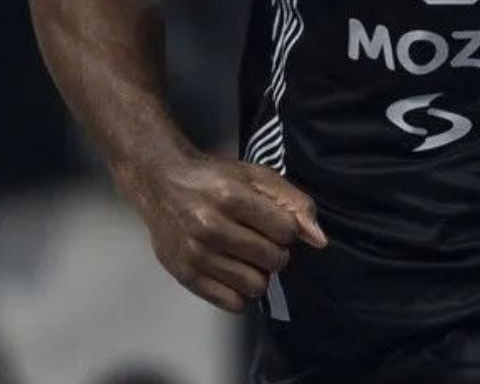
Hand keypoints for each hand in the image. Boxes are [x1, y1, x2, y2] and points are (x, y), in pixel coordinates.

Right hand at [137, 157, 327, 312]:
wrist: (161, 182)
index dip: (288, 229)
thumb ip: (294, 202)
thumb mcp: (256, 176)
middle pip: (273, 260)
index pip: (286, 231)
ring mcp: (195, 253)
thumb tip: (319, 240)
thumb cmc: (214, 178)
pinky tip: (235, 273)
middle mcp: (210, 226)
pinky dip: (241, 293)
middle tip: (261, 241)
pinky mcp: (184, 275)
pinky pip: (231, 303)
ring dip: (260, 275)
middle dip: (276, 252)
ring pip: (255, 285)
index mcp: (231, 196)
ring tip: (248, 258)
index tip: (275, 223)